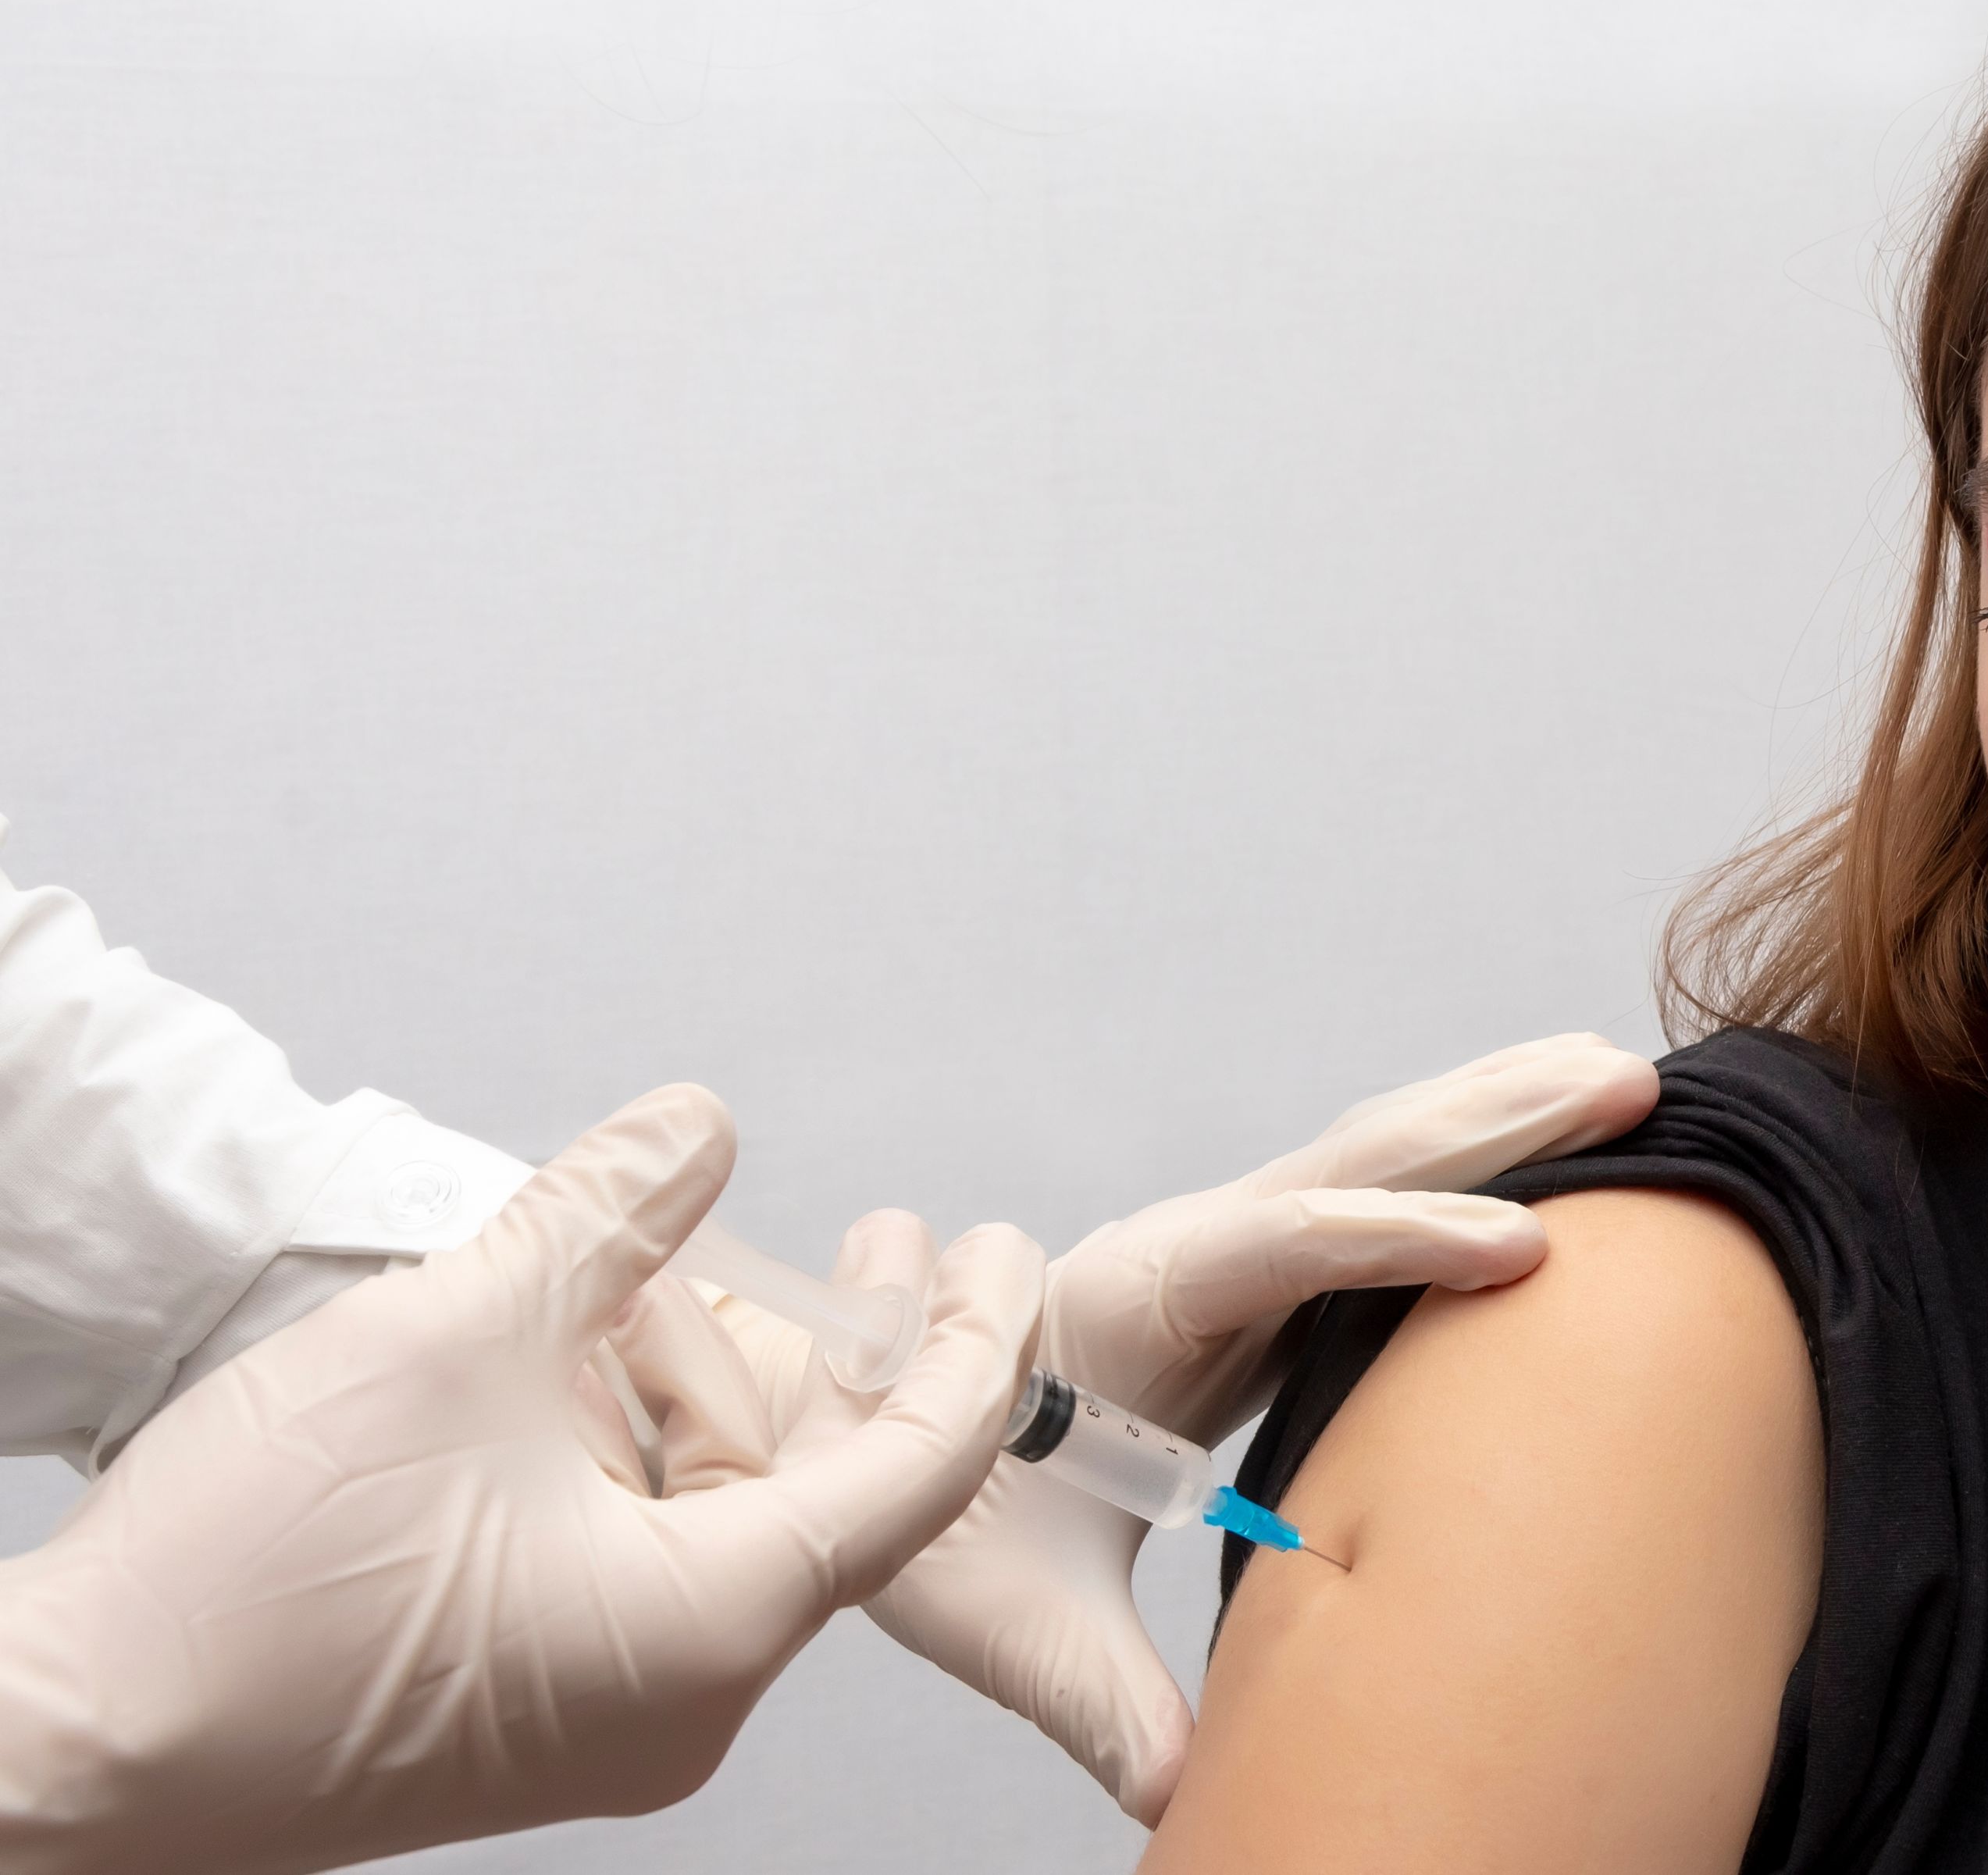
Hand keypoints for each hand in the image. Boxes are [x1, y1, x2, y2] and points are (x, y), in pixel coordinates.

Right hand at [0, 1086, 1045, 1874]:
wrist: (60, 1753)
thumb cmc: (245, 1585)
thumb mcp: (454, 1336)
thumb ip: (602, 1218)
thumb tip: (697, 1123)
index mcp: (713, 1630)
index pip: (920, 1470)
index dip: (975, 1343)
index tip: (1004, 1248)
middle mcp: (684, 1700)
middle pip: (800, 1482)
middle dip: (764, 1347)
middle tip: (722, 1241)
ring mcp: (604, 1720)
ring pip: (697, 1512)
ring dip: (658, 1388)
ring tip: (578, 1293)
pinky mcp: (528, 1715)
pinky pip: (624, 1560)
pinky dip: (603, 1456)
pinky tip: (534, 1368)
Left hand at [829, 1034, 1657, 1822]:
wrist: (857, 1445)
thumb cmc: (931, 1523)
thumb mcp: (1011, 1620)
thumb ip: (1103, 1700)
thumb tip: (1185, 1797)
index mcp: (1129, 1303)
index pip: (1282, 1249)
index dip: (1404, 1242)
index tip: (1524, 1250)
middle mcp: (1188, 1249)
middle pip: (1356, 1158)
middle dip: (1495, 1117)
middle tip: (1627, 1078)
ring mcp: (1229, 1248)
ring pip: (1375, 1156)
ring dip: (1495, 1111)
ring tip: (1613, 1071)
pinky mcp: (1260, 1275)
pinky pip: (1375, 1193)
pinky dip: (1464, 1156)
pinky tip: (1544, 1146)